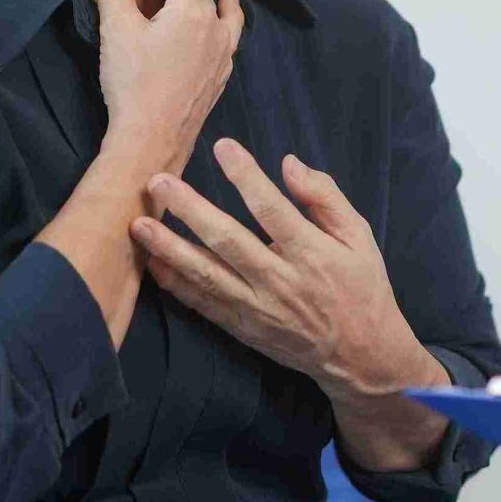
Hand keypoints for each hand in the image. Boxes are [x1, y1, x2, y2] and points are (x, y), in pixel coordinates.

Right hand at [84, 0, 244, 178]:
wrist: (151, 143)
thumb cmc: (134, 88)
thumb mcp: (116, 30)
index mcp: (192, 11)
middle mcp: (214, 30)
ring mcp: (220, 58)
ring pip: (225, 19)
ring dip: (221, 2)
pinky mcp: (216, 81)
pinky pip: (227, 46)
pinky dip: (224, 33)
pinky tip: (221, 40)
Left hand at [131, 138, 434, 399]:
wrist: (360, 355)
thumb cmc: (361, 287)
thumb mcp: (359, 237)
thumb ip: (325, 197)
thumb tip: (288, 163)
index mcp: (312, 254)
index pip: (272, 208)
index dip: (245, 175)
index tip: (222, 146)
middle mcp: (280, 281)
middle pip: (227, 240)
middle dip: (190, 209)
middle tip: (159, 182)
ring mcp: (257, 308)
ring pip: (206, 275)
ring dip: (170, 248)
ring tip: (139, 224)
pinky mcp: (242, 328)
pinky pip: (202, 304)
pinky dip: (175, 285)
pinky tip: (152, 263)